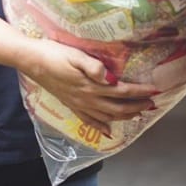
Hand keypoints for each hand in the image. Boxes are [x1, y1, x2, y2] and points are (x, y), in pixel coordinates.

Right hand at [19, 39, 157, 135]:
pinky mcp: (71, 105)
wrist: (31, 61)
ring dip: (125, 117)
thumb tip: (111, 77)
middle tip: (151, 103)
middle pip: (118, 108)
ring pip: (107, 117)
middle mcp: (87, 99)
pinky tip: (108, 131)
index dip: (139, 92)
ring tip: (138, 114)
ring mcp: (78, 104)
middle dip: (137, 107)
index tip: (154, 90)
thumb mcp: (74, 55)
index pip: (122, 91)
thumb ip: (93, 66)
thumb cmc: (54, 54)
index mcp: (91, 86)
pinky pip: (88, 121)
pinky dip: (100, 128)